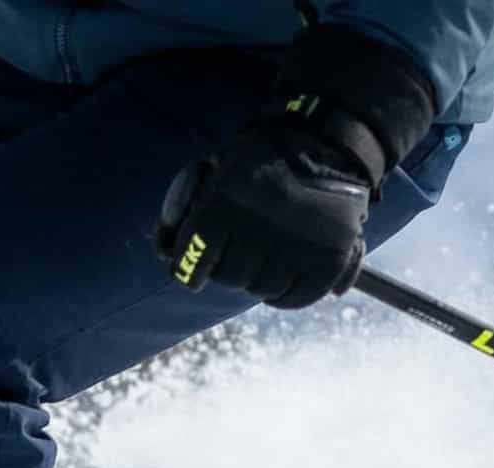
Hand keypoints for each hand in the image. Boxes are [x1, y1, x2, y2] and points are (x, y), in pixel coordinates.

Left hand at [152, 24, 436, 310]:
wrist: (326, 143)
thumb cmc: (258, 162)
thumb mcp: (215, 168)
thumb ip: (183, 207)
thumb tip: (162, 254)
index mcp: (227, 200)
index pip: (195, 255)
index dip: (189, 269)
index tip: (190, 275)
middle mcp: (262, 225)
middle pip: (230, 276)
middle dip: (227, 270)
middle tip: (236, 257)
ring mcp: (300, 243)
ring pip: (262, 289)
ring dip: (257, 280)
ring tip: (263, 261)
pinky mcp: (331, 257)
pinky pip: (297, 297)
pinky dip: (286, 296)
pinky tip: (281, 281)